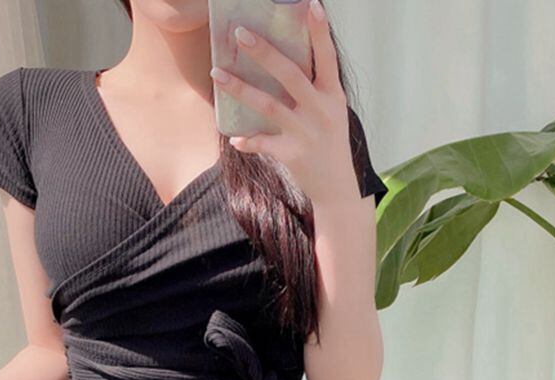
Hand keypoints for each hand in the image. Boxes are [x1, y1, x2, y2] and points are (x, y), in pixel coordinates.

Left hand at [209, 0, 360, 205]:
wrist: (337, 187)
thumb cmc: (330, 143)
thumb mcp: (331, 112)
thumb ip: (314, 89)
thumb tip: (284, 61)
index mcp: (332, 95)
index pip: (327, 57)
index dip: (319, 32)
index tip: (310, 4)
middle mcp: (320, 110)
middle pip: (290, 74)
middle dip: (264, 52)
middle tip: (240, 33)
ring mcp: (305, 132)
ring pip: (268, 105)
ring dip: (240, 89)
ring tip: (217, 74)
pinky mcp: (292, 154)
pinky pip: (262, 143)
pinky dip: (247, 141)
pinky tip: (234, 138)